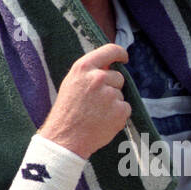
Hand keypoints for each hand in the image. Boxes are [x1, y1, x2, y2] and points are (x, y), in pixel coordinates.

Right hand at [39, 44, 130, 158]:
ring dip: (113, 103)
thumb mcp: (72, 84)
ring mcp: (110, 94)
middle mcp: (97, 78)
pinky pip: (126, 108)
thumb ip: (89, 72)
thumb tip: (109, 64)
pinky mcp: (120, 110)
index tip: (124, 57)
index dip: (120, 53)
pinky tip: (103, 122)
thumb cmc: (66, 112)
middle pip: (118, 77)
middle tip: (95, 103)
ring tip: (96, 114)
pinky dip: (118, 115)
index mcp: (83, 68)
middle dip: (111, 87)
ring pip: (120, 94)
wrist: (64, 139)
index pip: (109, 50)